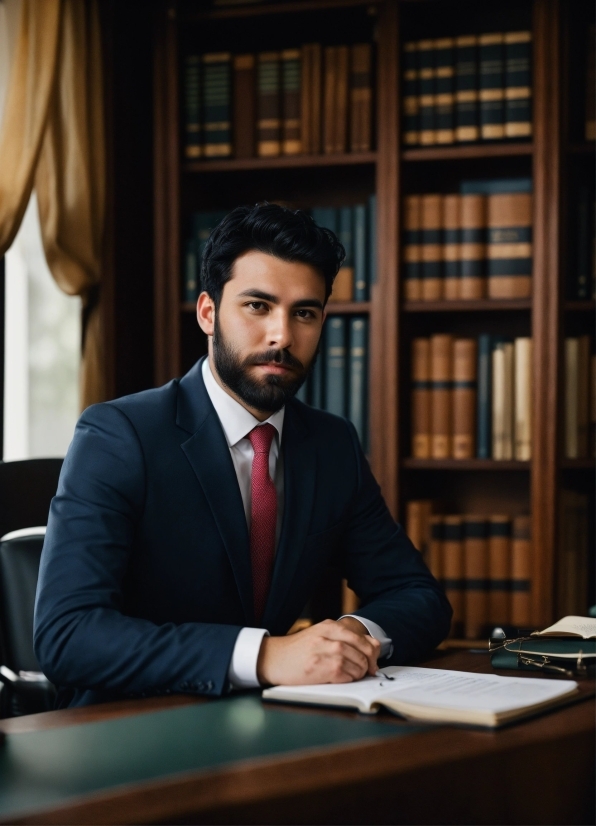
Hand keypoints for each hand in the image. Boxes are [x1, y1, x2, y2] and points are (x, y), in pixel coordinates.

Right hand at [256, 618, 380, 685]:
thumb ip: (345, 639)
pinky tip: (341, 678)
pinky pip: (345, 674)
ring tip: (350, 675)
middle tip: (367, 672)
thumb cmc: (298, 651)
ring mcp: (323, 651)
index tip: (373, 663)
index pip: (361, 638)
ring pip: (355, 663)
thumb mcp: (321, 637)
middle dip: (367, 664)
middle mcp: (326, 636)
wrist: (273, 658)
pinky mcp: (319, 667)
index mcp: (329, 626)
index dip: (371, 653)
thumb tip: (374, 646)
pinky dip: (348, 678)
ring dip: (358, 673)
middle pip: (361, 650)